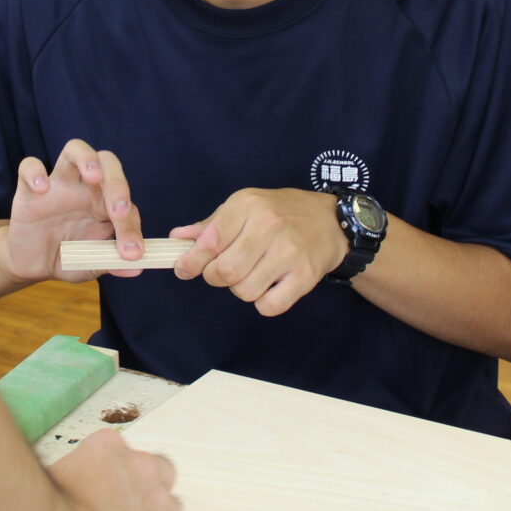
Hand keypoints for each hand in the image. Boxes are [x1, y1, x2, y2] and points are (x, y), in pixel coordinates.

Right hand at [3, 140, 145, 282]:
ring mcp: (58, 184)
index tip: (131, 252)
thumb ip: (112, 263)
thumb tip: (137, 267)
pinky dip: (34, 172)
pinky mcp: (28, 189)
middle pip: (108, 163)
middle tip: (119, 212)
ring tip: (93, 176)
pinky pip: (29, 166)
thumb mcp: (91, 264)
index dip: (131, 227)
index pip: (126, 203)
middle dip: (118, 183)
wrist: (33, 264)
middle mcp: (86, 188)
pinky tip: (41, 189)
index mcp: (107, 204)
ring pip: (75, 149)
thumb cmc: (69, 258)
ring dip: (87, 158)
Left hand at [169, 187, 347, 316]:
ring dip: (241, 289)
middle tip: (225, 271)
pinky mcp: (305, 276)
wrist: (332, 222)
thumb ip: (211, 225)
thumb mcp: (245, 206)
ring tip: (253, 273)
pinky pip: (269, 306)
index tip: (185, 269)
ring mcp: (289, 252)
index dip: (191, 261)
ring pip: (244, 291)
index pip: (209, 241)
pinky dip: (264, 302)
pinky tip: (270, 286)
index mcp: (248, 205)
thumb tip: (178, 238)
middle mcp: (268, 226)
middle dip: (216, 277)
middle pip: (224, 272)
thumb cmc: (282, 213)